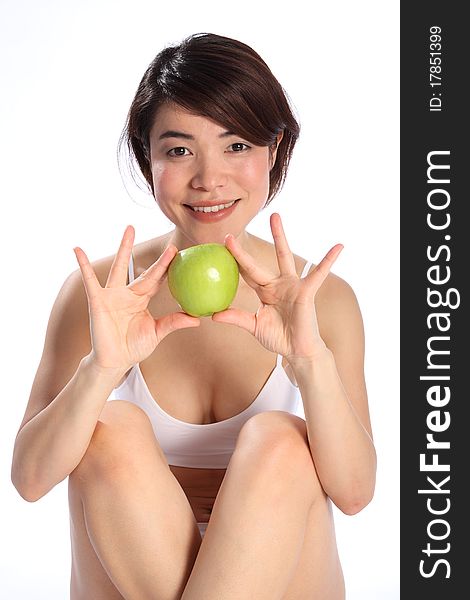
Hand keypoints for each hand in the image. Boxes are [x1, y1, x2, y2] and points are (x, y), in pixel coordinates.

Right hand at [74, 225, 199, 371]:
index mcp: (142, 300)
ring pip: (120, 267)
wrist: (114, 361)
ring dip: (124, 248)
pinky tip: (78, 250)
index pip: (158, 281)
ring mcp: (113, 295)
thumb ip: (173, 323)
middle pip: (145, 272)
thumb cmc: (134, 347)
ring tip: (130, 228)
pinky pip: (90, 280)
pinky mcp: (97, 300)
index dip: (168, 269)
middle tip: (171, 245)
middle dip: (158, 260)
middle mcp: (128, 294)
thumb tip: (197, 319)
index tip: (181, 257)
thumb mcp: (156, 333)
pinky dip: (83, 265)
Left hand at [211, 213, 342, 362]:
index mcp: (264, 291)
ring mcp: (291, 285)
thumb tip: (213, 315)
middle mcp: (276, 284)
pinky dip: (329, 260)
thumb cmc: (278, 338)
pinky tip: (338, 247)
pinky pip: (318, 274)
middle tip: (230, 235)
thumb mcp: (254, 326)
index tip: (219, 251)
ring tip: (274, 217)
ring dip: (279, 236)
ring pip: (284, 257)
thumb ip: (236, 318)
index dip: (233, 264)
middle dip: (243, 250)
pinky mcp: (306, 291)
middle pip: (257, 263)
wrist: (298, 350)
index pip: (245, 274)